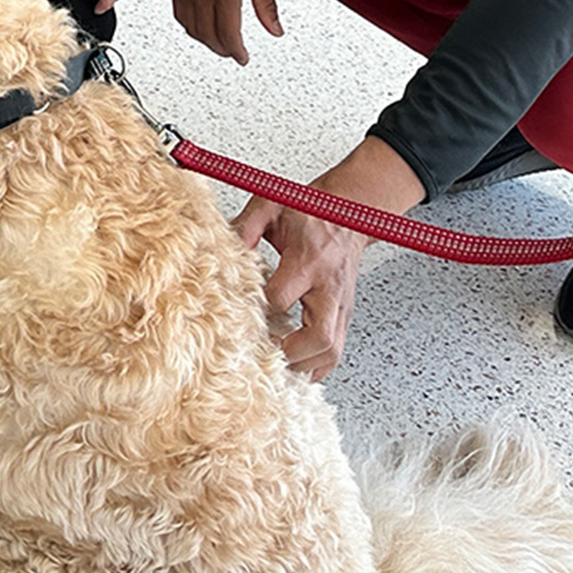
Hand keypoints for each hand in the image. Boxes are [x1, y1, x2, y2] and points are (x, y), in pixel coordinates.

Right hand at [173, 0, 279, 62]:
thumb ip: (266, 4)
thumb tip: (274, 29)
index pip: (228, 33)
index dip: (236, 51)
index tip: (243, 57)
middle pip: (207, 35)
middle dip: (222, 49)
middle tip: (234, 51)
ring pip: (190, 27)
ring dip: (205, 39)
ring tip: (219, 41)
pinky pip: (179, 12)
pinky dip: (189, 25)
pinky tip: (199, 25)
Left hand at [234, 137, 423, 380]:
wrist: (349, 211)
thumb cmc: (311, 210)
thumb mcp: (272, 205)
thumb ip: (246, 226)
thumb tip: (224, 248)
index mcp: (309, 261)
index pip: (282, 298)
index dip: (260, 312)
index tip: (241, 317)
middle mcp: (329, 288)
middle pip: (320, 338)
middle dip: (290, 354)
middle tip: (265, 354)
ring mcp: (341, 304)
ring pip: (333, 351)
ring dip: (306, 365)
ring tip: (279, 365)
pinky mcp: (344, 313)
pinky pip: (337, 350)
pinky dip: (318, 365)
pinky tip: (298, 366)